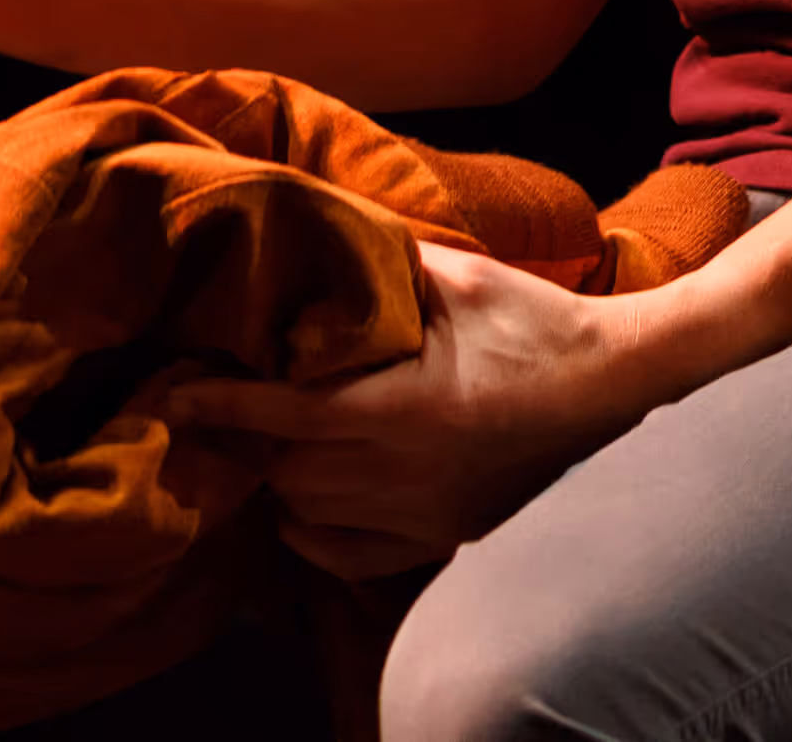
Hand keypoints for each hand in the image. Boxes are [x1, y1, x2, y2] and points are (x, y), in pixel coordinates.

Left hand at [165, 241, 624, 580]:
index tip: (175, 394)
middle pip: (285, 468)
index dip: (222, 404)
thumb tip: (324, 235)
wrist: (616, 387)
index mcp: (406, 405)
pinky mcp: (439, 539)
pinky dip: (310, 532)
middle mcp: (404, 470)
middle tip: (223, 406)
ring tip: (266, 443)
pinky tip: (303, 502)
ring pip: (307, 512)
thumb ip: (390, 263)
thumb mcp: (466, 278)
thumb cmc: (540, 325)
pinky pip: (345, 555)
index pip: (284, 413)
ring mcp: (420, 514)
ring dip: (277, 478)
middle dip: (247, 438)